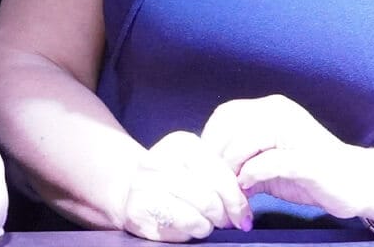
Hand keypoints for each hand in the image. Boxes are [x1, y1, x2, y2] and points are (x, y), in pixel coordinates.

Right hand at [121, 130, 250, 241]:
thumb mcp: (197, 168)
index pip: (221, 173)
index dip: (236, 198)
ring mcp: (147, 183)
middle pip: (211, 195)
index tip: (242, 213)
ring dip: (210, 224)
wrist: (130, 189)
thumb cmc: (174, 180)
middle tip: (228, 221)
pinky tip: (189, 225)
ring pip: (200, 212)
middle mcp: (161, 159)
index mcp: (181, 143)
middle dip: (226, 214)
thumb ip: (220, 179)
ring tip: (206, 222)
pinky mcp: (140, 208)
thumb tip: (243, 208)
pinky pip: (184, 225)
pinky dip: (194, 230)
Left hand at [201, 94, 373, 220]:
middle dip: (217, 155)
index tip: (205, 164)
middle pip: (231, 125)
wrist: (358, 183)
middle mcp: (281, 113)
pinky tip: (248, 186)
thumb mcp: (267, 163)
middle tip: (214, 179)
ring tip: (231, 185)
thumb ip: (240, 160)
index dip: (210, 139)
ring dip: (232, 165)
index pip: (225, 114)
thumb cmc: (309, 174)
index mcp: (270, 109)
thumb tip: (209, 172)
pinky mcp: (308, 159)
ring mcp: (296, 133)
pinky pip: (270, 162)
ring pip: (246, 140)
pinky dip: (253, 173)